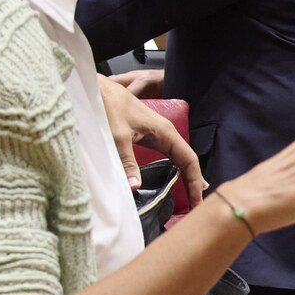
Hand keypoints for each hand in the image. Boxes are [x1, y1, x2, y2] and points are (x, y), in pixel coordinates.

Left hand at [94, 73, 206, 199]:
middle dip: (194, 181)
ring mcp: (158, 134)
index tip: (197, 201)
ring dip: (186, 176)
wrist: (97, 89)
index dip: (195, 181)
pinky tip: (174, 178)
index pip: (189, 160)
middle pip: (187, 160)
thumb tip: (136, 188)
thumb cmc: (108, 107)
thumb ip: (127, 162)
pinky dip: (174, 169)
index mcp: (165, 132)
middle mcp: (166, 133)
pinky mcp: (148, 136)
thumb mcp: (117, 136)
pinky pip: (168, 155)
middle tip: (196, 205)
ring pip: (178, 158)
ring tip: (191, 195)